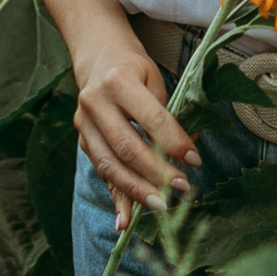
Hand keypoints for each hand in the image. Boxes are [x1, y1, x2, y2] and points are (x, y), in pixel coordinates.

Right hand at [74, 41, 197, 232]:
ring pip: (110, 165)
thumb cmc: (133, 67)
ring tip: (161, 206)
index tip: (194, 160)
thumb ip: (167, 114)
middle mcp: (96, 103)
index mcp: (119, 81)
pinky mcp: (82, 140)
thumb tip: (187, 152)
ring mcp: (84, 124)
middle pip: (127, 146)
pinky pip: (102, 172)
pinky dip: (116, 198)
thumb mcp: (154, 79)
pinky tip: (124, 221)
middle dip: (155, 173)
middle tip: (180, 189)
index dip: (173, 142)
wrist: (96, 54)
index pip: (150, 118)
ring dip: (137, 190)